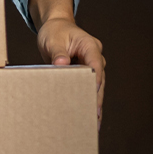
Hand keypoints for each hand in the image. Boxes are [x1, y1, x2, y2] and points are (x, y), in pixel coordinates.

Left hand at [30, 0, 105, 123]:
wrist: (55, 28)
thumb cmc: (55, 32)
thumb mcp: (53, 40)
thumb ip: (58, 53)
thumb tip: (62, 64)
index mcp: (90, 46)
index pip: (96, 63)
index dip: (96, 79)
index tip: (94, 94)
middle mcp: (94, 57)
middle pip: (99, 80)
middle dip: (97, 99)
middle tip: (95, 118)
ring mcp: (91, 66)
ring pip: (96, 88)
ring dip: (95, 104)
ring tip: (93, 125)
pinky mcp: (85, 74)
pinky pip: (88, 88)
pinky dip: (87, 101)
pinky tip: (88, 118)